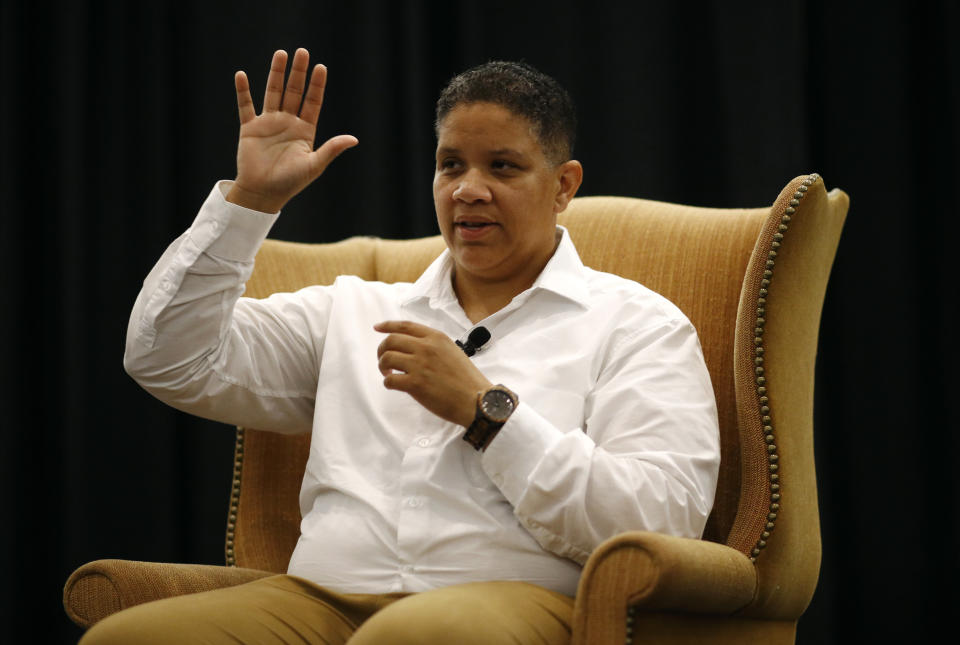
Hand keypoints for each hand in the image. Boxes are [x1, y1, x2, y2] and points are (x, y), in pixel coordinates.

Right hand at [227, 48, 358, 212]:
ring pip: (273, 93)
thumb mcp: (314, 165)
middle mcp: (287, 123)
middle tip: (302, 52)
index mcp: (304, 130)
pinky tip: (242, 75)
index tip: (321, 67)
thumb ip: (331, 149)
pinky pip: (246, 106)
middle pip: (294, 92)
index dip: (317, 85)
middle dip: (298, 73)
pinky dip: (243, 91)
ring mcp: (268, 124)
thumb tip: (354, 139)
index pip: (313, 102)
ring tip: (281, 54)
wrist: (263, 193)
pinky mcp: (250, 128)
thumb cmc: (291, 182)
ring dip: (276, 74)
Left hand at [375, 321, 492, 426]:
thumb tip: (412, 349)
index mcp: (436, 338)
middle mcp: (426, 348)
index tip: (377, 328)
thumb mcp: (453, 351)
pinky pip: (390, 379)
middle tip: (383, 360)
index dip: (388, 325)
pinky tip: (394, 385)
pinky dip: (388, 382)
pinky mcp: (415, 384)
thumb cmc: (467, 380)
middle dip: (382, 350)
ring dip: (383, 366)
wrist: (477, 400)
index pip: (405, 326)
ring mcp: (420, 365)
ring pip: (387, 358)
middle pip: (391, 340)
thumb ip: (434, 346)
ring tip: (388, 373)